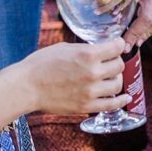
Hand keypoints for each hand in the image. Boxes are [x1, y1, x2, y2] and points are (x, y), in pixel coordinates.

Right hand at [12, 39, 127, 114]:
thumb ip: (84, 49)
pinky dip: (121, 100)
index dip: (118, 44)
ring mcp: (91, 91)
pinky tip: (125, 97)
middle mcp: (93, 73)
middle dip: (116, 61)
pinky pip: (112, 104)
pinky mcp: (86, 106)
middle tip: (110, 61)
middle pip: (119, 66)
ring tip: (109, 78)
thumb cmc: (40, 64)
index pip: (117, 47)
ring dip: (116, 79)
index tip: (117, 45)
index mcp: (87, 54)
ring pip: (118, 84)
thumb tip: (98, 51)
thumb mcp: (63, 47)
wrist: (26, 87)